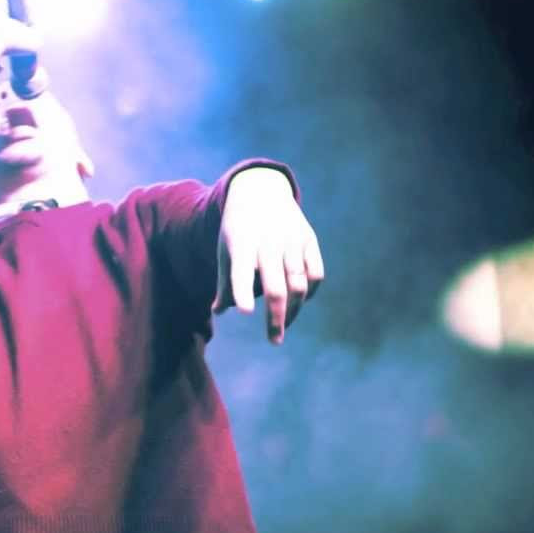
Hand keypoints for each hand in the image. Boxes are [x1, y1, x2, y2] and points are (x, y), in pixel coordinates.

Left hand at [212, 167, 324, 344]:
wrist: (261, 191)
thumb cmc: (238, 229)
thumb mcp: (225, 249)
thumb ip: (224, 283)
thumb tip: (218, 312)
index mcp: (241, 244)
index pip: (242, 271)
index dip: (243, 291)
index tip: (244, 311)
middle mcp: (268, 243)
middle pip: (276, 288)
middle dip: (276, 318)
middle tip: (274, 340)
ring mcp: (291, 241)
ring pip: (298, 285)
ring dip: (293, 311)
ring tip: (283, 325)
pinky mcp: (308, 240)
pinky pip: (315, 275)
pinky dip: (309, 293)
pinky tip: (300, 302)